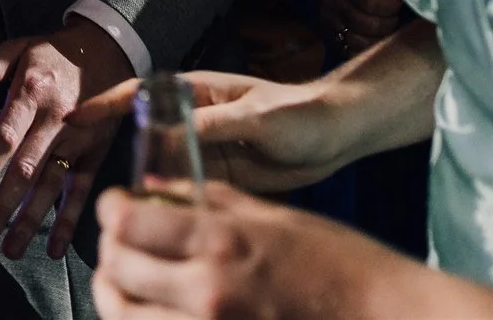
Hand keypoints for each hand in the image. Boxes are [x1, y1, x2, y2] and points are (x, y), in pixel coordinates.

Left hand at [0, 19, 134, 259]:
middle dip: (1, 208)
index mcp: (32, 94)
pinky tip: (54, 248)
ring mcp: (78, 140)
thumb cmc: (56, 51)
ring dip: (30, 221)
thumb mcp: (22, 47)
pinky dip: (69, 219)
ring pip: (51, 187)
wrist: (110, 48)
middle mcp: (55, 121)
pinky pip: (81, 190)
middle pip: (25, 171)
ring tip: (9, 250)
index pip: (5, 139)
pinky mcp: (95, 152)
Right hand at [69, 70, 344, 194]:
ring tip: (103, 201)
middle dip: (104, 143)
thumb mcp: (255, 117)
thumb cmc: (299, 113)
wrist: (336, 135)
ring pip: (156, 165)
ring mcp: (202, 149)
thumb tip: (163, 138)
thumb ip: (211, 126)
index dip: (103, 106)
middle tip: (70, 162)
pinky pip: (181, 189)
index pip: (138, 94)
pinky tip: (148, 220)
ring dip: (133, 180)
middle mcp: (191, 120)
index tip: (73, 119)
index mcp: (196, 93)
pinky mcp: (216, 176)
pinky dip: (162, 202)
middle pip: (137, 130)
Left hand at [91, 185, 385, 319]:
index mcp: (221, 241)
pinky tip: (154, 308)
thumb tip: (156, 185)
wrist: (385, 318)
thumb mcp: (274, 216)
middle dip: (108, 251)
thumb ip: (210, 200)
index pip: (128, 222)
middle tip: (117, 241)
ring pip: (125, 315)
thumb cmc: (339, 264)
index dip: (111, 210)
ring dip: (116, 293)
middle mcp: (207, 291)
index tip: (115, 206)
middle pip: (117, 270)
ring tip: (124, 279)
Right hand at [310, 0, 403, 53]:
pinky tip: (375, 39)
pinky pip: (348, 51)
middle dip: (388, 22)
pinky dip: (365, 49)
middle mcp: (334, 1)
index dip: (390, 5)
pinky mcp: (329, 33)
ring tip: (386, 26)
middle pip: (366, 24)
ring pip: (358, 41)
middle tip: (394, 14)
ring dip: (379, 37)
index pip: (370, 2)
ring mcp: (330, 20)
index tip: (397, 0)